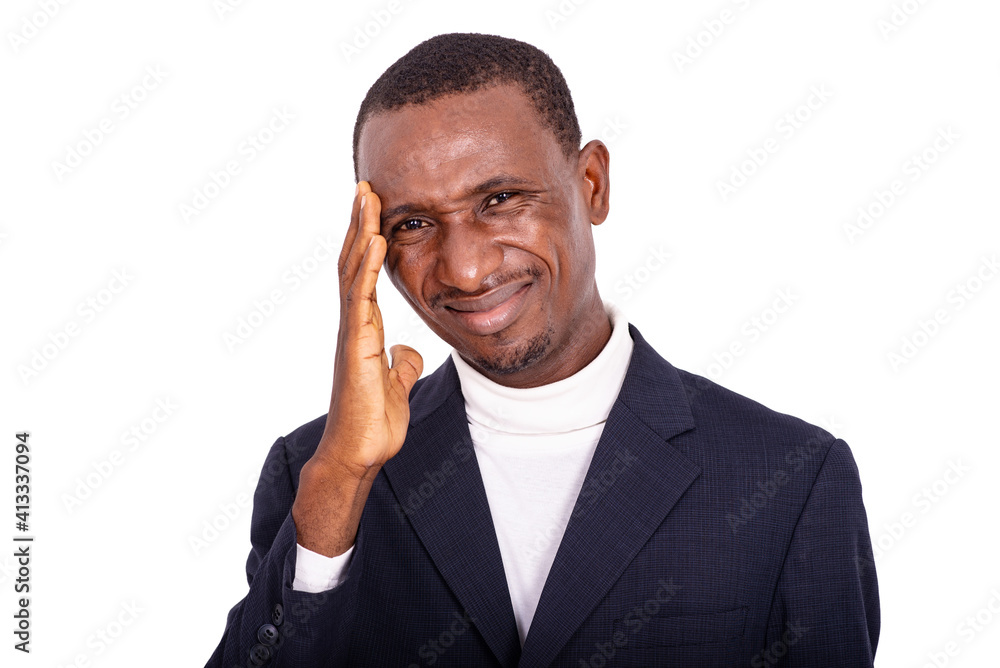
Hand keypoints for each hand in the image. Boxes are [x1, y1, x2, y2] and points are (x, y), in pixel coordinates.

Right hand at [320, 181, 423, 476]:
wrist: (359, 453)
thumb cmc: (372, 422)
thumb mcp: (396, 384)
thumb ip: (401, 363)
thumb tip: (407, 351)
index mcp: (364, 328)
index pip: (364, 274)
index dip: (368, 240)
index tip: (375, 208)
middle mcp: (354, 324)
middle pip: (353, 262)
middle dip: (359, 223)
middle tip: (366, 185)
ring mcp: (352, 332)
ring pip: (352, 272)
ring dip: (360, 231)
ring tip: (367, 196)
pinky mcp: (356, 346)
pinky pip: (361, 299)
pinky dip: (366, 267)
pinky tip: (374, 240)